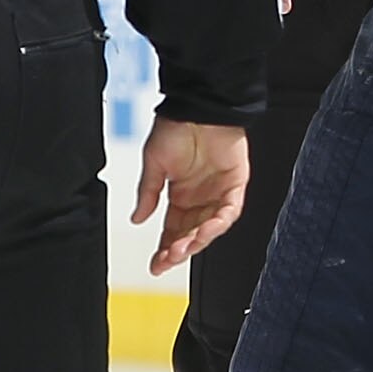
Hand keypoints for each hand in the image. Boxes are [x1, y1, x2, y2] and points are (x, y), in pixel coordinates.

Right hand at [133, 118, 248, 272]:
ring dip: (198, 240)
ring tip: (184, 247)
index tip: (155, 265)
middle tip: (168, 259)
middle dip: (180, 249)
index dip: (164, 249)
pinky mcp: (235, 185)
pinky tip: (206, 229)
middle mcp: (200, 199)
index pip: (172, 231)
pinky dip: (219, 222)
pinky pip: (230, 210)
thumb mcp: (154, 164)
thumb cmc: (176, 127)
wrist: (197, 106)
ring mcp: (218, 193)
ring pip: (211, 227)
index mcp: (180, 196)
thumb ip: (148, 193)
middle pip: (191, 234)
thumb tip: (137, 219)